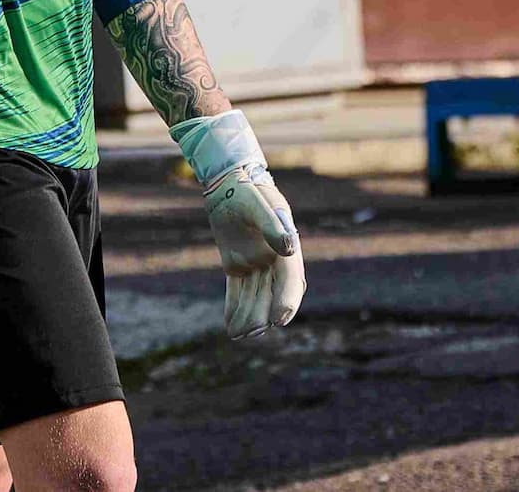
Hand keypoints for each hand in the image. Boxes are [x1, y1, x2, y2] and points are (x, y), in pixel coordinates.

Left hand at [171, 110, 306, 338]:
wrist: (229, 183)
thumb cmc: (247, 190)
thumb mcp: (258, 204)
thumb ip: (272, 225)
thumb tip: (289, 247)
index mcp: (285, 246)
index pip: (290, 278)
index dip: (287, 298)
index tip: (280, 317)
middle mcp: (273, 258)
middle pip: (272, 293)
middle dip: (264, 314)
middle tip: (254, 332)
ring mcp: (255, 263)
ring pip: (254, 296)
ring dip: (249, 316)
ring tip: (239, 335)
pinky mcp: (237, 265)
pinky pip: (238, 291)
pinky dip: (234, 308)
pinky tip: (230, 327)